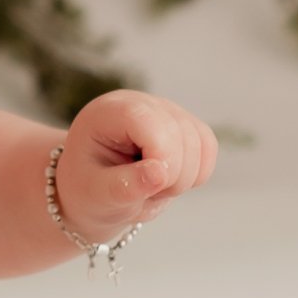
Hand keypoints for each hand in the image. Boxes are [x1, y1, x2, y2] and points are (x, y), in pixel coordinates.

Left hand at [53, 89, 217, 245]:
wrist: (93, 187)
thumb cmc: (88, 188)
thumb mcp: (95, 195)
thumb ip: (124, 186)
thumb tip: (159, 173)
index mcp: (110, 112)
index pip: (150, 121)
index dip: (161, 157)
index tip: (149, 185)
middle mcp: (142, 103)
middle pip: (181, 135)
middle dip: (171, 178)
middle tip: (142, 193)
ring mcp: (167, 110)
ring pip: (201, 143)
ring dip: (183, 179)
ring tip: (152, 187)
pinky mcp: (185, 124)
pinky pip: (208, 148)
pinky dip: (196, 173)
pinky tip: (169, 181)